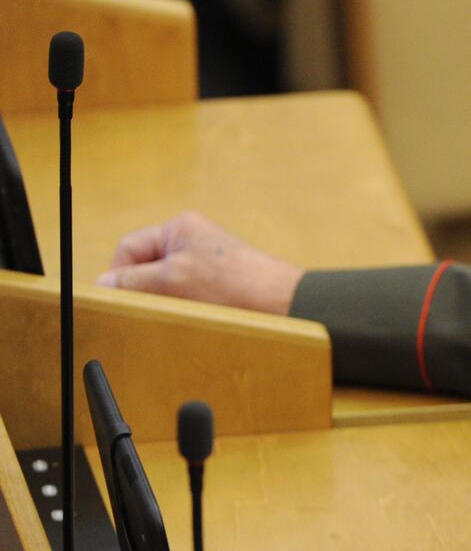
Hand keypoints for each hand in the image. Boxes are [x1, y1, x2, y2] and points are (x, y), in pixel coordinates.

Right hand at [98, 211, 304, 314]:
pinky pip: (189, 298)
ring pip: (167, 286)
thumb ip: (135, 280)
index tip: (115, 300)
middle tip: (145, 312)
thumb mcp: (175, 280)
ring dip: (165, 304)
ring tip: (177, 316)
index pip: (129, 248)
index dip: (117, 274)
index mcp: (179, 229)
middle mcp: (193, 243)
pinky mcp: (221, 287)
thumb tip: (103, 284)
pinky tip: (194, 322)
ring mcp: (208, 265)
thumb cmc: (239, 285)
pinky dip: (185, 310)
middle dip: (142, 291)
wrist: (288, 306)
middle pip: (146, 268)